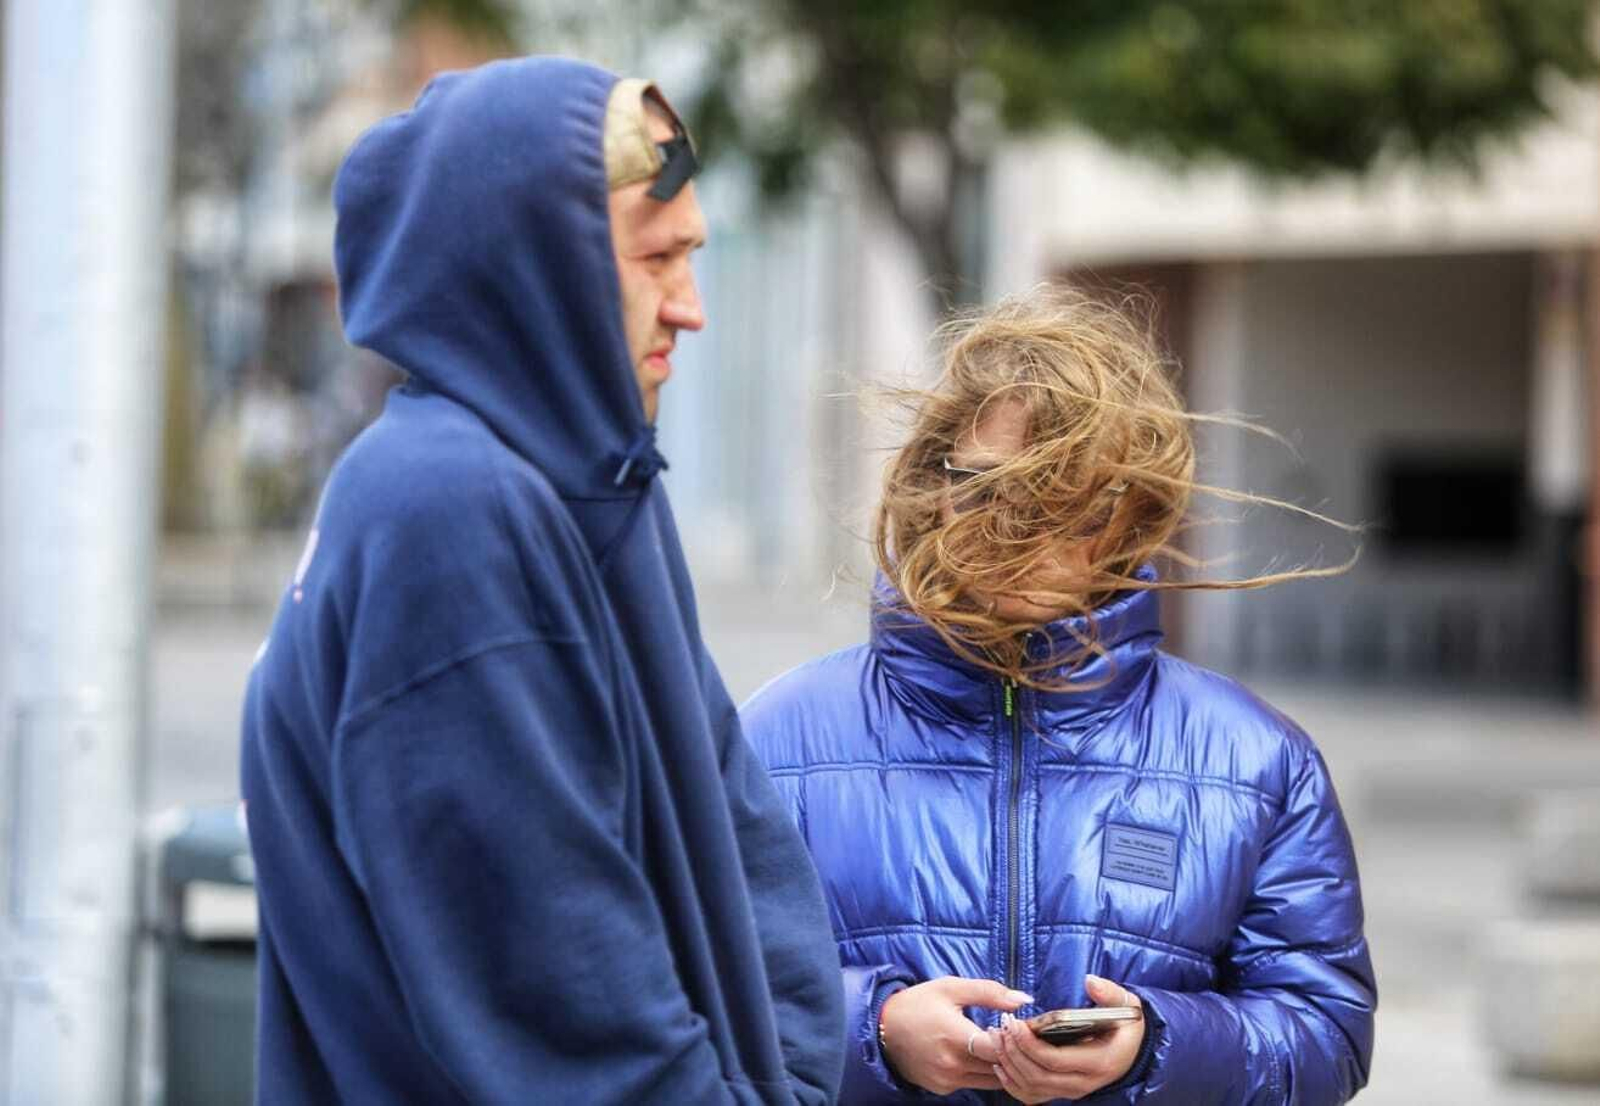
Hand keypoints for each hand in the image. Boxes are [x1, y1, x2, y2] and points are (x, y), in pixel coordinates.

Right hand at [878, 976, 1031, 1094]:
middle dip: (1011, 1051)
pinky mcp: (942, 1088)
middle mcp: (953, 1065)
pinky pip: (974, 1084)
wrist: (882, 1028)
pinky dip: (983, 1072)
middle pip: (1000, 1067)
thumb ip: (990, 992)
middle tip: (1012, 1035)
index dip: (1013, 1038)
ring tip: (997, 1044)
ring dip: (1000, 1065)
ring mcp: (948, 1080)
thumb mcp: (951, 988)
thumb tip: (1024, 1000)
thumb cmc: (918, 1003)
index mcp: (956, 1037)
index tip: (1014, 1025)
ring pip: (991, 1080)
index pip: (1000, 1048)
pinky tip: (979, 1054)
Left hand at [991, 974, 1145, 1103]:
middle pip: (1038, 1076)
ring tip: (998, 1037)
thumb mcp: (1126, 1004)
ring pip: (1032, 1088)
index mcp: (1099, 1062)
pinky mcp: (1062, 1092)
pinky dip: (1012, 1083)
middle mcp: (1084, 1082)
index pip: (1055, 1060)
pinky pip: (1032, 1095)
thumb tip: (1090, 981)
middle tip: (1002, 1027)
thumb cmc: (1126, 1024)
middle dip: (1014, 1052)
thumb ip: (1109, 992)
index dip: (1030, 1044)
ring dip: (1009, 1065)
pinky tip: (1000, 1063)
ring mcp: (1072, 1090)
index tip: (1015, 1023)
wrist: (1133, 1049)